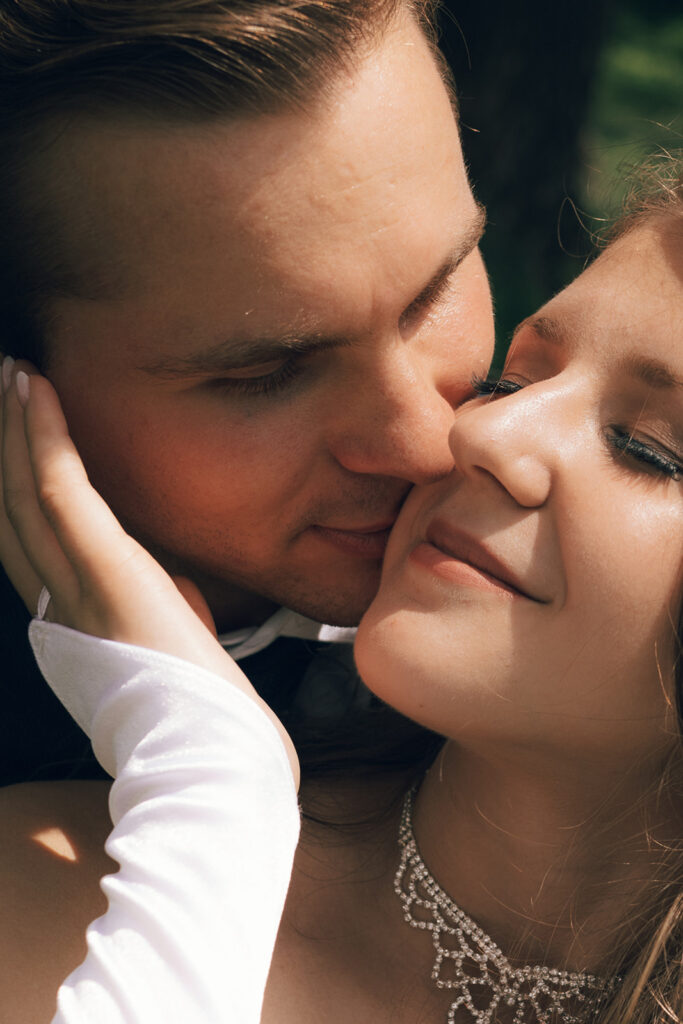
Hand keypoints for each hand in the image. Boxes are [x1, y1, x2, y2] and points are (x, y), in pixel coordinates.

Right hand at [0, 357, 297, 779]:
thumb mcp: (169, 660)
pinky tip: (33, 390)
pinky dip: (43, 437)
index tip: (13, 434)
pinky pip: (61, 491)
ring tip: (6, 370)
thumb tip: (165, 582)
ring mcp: (77, 591)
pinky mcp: (109, 576)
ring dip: (12, 424)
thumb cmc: (204, 725)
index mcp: (71, 627)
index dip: (9, 486)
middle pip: (9, 509)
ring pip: (23, 490)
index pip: (27, 544)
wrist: (216, 772)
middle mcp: (58, 607)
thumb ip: (153, 615)